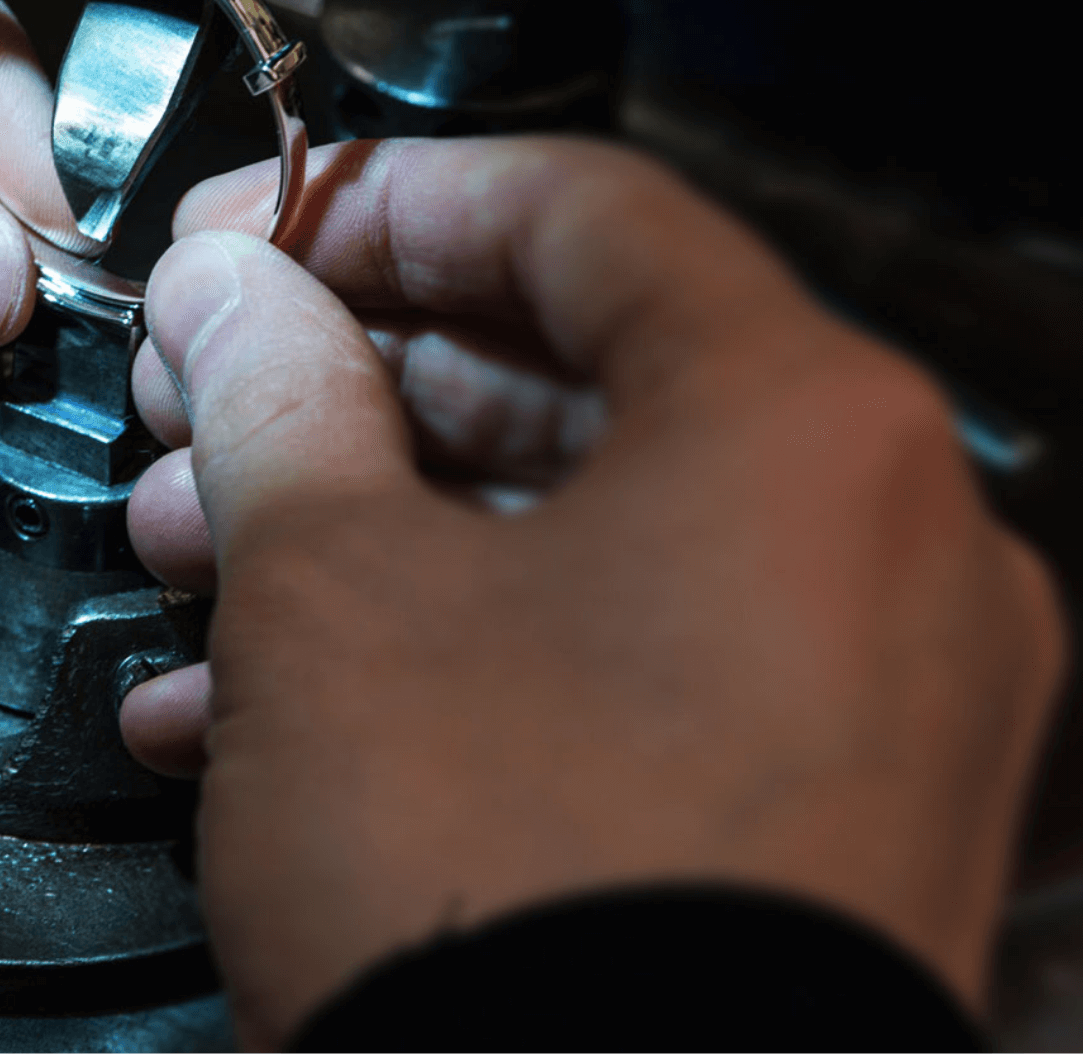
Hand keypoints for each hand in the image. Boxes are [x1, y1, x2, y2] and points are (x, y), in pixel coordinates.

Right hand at [117, 137, 1063, 1048]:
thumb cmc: (496, 879)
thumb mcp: (331, 595)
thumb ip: (277, 396)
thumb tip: (236, 296)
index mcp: (807, 421)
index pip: (582, 212)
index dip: (381, 202)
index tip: (247, 240)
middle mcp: (892, 541)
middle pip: (584, 380)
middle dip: (349, 400)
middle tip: (195, 416)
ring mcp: (880, 700)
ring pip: (590, 546)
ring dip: (373, 546)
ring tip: (191, 574)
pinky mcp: (830, 828)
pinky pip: (631, 684)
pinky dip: (458, 671)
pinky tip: (261, 719)